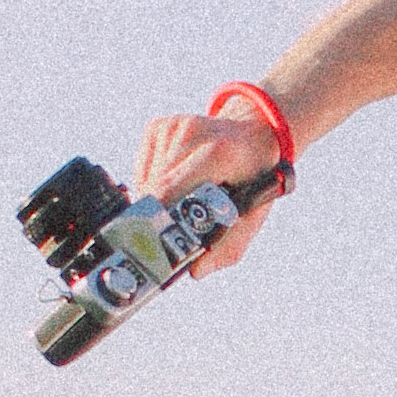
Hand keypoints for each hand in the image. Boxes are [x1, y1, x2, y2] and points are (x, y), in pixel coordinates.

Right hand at [133, 103, 286, 274]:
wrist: (253, 135)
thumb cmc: (252, 179)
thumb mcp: (252, 215)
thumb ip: (227, 247)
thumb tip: (194, 270)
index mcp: (219, 153)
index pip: (171, 188)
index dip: (153, 218)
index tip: (145, 245)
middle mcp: (192, 132)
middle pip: (155, 188)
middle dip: (155, 218)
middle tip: (161, 241)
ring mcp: (172, 126)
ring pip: (146, 180)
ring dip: (157, 201)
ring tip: (183, 200)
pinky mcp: (158, 126)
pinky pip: (143, 169)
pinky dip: (154, 184)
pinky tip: (178, 182)